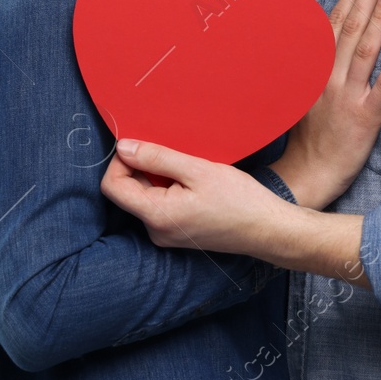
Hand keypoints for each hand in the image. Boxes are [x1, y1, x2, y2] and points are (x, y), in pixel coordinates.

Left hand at [99, 139, 298, 255]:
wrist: (268, 229)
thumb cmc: (239, 200)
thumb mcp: (197, 170)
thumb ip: (156, 158)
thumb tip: (123, 147)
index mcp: (156, 216)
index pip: (112, 186)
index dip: (120, 161)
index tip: (143, 144)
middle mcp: (155, 231)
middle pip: (127, 191)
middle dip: (140, 166)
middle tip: (169, 150)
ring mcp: (166, 234)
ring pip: (144, 197)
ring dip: (156, 176)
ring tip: (186, 167)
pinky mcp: (177, 233)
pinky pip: (159, 205)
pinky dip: (167, 188)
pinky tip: (191, 180)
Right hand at [270, 0, 380, 208]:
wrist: (309, 172)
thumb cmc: (309, 134)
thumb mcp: (302, 93)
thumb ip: (314, 64)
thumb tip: (324, 36)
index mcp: (315, 69)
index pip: (333, 23)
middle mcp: (330, 76)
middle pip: (350, 28)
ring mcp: (348, 95)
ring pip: (366, 49)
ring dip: (380, 18)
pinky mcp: (366, 115)